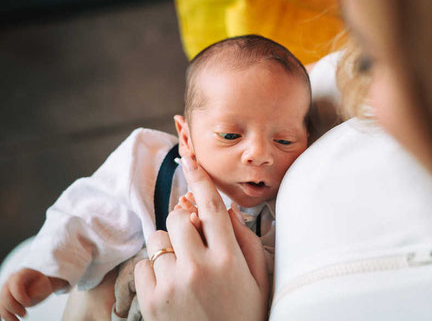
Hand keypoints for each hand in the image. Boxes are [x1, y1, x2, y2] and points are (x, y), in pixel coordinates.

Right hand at [0, 268, 66, 320]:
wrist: (39, 285)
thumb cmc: (42, 285)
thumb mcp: (44, 286)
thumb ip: (36, 291)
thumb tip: (25, 302)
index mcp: (22, 274)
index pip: (16, 284)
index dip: (20, 296)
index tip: (28, 303)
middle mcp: (10, 280)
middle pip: (5, 295)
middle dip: (14, 307)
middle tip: (24, 314)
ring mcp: (5, 290)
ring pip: (1, 304)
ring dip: (8, 315)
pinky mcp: (4, 299)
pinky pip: (1, 309)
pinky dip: (6, 316)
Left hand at [134, 155, 268, 320]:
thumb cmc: (245, 315)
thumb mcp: (258, 279)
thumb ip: (245, 240)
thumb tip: (225, 210)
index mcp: (228, 260)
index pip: (210, 207)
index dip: (200, 178)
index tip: (189, 156)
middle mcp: (197, 268)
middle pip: (177, 217)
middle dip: (184, 223)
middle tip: (194, 241)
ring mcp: (170, 285)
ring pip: (158, 239)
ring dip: (169, 246)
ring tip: (183, 269)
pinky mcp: (150, 301)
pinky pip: (143, 264)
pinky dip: (154, 268)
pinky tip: (171, 285)